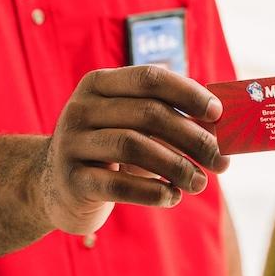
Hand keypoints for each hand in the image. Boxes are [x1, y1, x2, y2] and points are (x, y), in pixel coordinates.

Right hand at [37, 66, 228, 235]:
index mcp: (97, 85)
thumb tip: (220, 127)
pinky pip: (119, 185)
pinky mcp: (72, 181)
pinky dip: (153, 192)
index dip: (187, 93)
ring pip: (133, 147)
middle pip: (147, 114)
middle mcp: (80, 109)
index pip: (149, 78)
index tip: (218, 113)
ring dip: (176, 166)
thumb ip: (167, 119)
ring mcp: (72, 145)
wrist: (53, 186)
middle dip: (192, 137)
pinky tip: (173, 197)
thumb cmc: (106, 151)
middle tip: (221, 160)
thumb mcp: (129, 126)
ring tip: (199, 183)